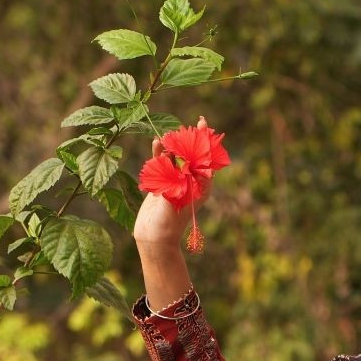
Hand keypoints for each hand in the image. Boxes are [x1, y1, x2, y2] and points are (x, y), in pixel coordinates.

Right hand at [132, 114, 214, 249]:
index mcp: (201, 187)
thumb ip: (184, 182)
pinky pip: (160, 164)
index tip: (203, 125)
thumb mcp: (180, 200)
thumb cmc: (170, 222)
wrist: (154, 237)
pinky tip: (156, 143)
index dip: (205, 142)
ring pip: (175, 158)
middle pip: (191, 156)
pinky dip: (158, 154)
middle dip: (190, 139)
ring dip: (172, 146)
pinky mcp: (160, 184)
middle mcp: (190, 183)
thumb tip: (195, 166)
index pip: (206, 160)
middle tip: (193, 122)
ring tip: (168, 136)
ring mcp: (174, 182)